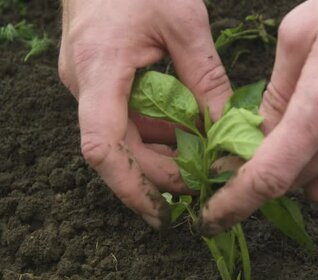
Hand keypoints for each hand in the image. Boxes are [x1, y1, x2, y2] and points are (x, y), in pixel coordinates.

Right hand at [59, 0, 231, 228]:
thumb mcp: (185, 23)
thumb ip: (206, 78)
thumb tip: (227, 129)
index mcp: (100, 70)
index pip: (103, 146)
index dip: (129, 187)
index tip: (161, 212)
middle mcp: (85, 84)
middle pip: (118, 151)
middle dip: (160, 175)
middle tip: (204, 186)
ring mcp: (89, 83)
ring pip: (124, 138)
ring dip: (161, 154)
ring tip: (204, 163)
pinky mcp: (99, 79)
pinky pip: (126, 118)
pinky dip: (157, 131)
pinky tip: (189, 132)